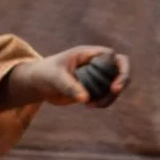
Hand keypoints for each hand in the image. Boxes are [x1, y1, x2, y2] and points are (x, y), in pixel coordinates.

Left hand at [6, 47, 132, 109]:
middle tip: (114, 91)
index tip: (113, 85)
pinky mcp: (94, 89)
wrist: (38, 84)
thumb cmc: (44, 74)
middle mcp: (96, 64)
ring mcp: (97, 77)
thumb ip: (69, 86)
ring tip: (93, 105)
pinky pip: (107, 95)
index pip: (112, 56)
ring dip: (110, 97)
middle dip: (121, 81)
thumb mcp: (55, 78)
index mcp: (88, 54)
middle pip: (120, 69)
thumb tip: (85, 98)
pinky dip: (103, 102)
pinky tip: (88, 106)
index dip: (117, 68)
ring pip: (115, 85)